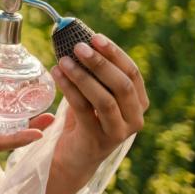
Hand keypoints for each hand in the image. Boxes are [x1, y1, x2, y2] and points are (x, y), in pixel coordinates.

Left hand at [50, 33, 149, 174]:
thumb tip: (77, 38)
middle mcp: (135, 118)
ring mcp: (119, 131)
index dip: (114, 53)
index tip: (95, 37)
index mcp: (139, 102)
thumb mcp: (93, 93)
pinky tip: (56, 74)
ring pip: (105, 99)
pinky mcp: (98, 140)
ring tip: (63, 60)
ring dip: (83, 76)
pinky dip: (68, 89)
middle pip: (122, 85)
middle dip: (100, 63)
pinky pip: (83, 109)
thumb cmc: (85, 118)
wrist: (74, 156)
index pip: (132, 73)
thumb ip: (93, 72)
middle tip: (78, 46)